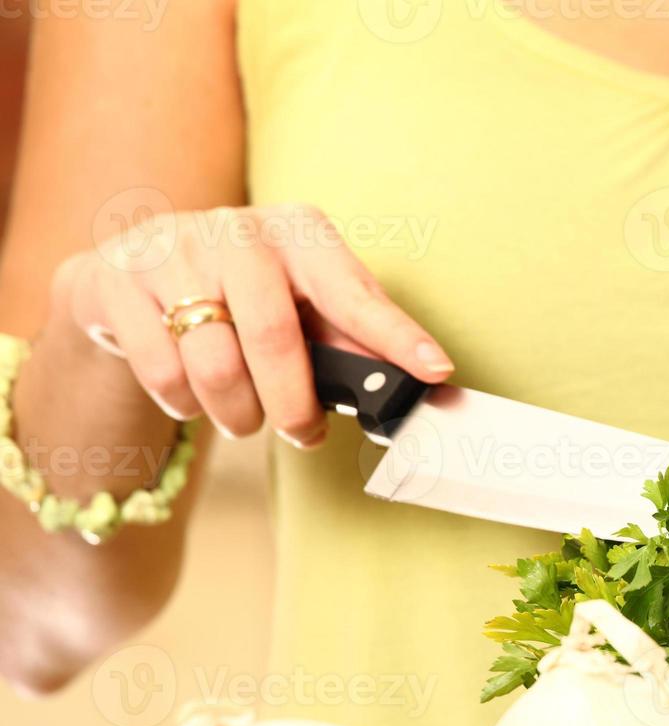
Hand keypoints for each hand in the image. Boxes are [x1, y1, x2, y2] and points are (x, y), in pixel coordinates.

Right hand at [49, 204, 453, 446]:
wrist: (132, 273)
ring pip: (213, 365)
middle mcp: (237, 230)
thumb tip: (416, 381)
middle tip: (303, 434)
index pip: (354, 292)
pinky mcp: (117, 280)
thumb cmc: (240, 294)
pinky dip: (184, 405)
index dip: (396, 336)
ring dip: (237, 414)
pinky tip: (192, 396)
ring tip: (244, 418)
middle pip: (273, 338)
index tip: (435, 369)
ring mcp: (171, 249)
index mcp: (298, 233)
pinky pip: (162, 372)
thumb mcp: (300, 303)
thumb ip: (351, 338)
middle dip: (292, 405)